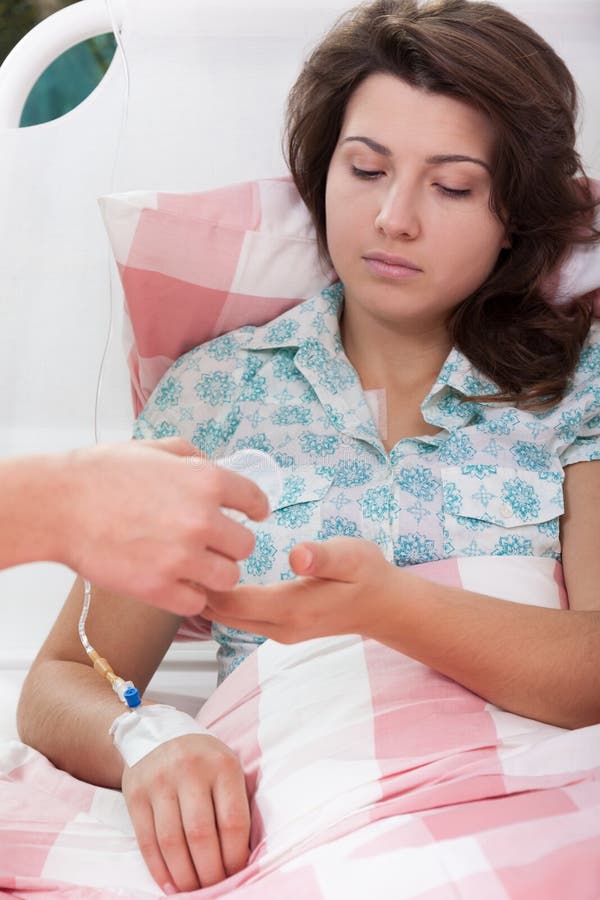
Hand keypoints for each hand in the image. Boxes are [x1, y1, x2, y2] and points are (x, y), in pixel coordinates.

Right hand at [56, 438, 269, 613]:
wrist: (59, 506)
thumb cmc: (99, 475)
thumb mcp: (152, 448)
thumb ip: (190, 457)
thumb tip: (211, 466)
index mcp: (205, 481)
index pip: (255, 500)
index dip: (255, 509)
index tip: (254, 515)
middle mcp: (201, 520)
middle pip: (245, 545)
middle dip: (230, 544)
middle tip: (212, 543)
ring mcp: (182, 557)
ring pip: (228, 577)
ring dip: (214, 573)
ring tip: (194, 566)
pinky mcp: (159, 588)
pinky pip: (197, 602)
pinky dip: (189, 596)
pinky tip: (175, 583)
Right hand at [121, 733, 249, 892]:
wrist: (157, 733)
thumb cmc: (203, 760)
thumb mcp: (227, 767)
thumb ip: (236, 804)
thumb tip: (243, 856)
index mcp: (222, 765)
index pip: (232, 821)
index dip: (235, 856)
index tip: (237, 874)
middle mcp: (190, 769)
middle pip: (201, 836)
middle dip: (209, 873)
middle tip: (214, 888)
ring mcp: (159, 780)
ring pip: (172, 842)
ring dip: (184, 876)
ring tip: (193, 890)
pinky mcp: (135, 793)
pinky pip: (147, 841)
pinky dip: (159, 869)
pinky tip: (169, 883)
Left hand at [202, 536, 397, 642]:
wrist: (385, 606)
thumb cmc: (368, 575)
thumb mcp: (352, 556)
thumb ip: (323, 556)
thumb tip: (297, 554)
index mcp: (291, 609)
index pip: (232, 602)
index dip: (205, 581)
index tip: (190, 551)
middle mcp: (279, 627)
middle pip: (221, 614)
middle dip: (198, 588)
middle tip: (181, 552)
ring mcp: (278, 631)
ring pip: (229, 618)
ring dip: (209, 595)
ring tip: (194, 560)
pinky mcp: (280, 627)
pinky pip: (241, 617)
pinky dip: (224, 599)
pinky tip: (218, 574)